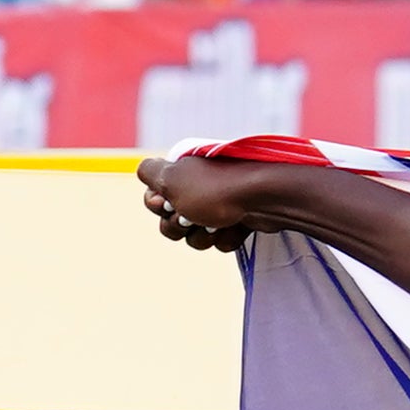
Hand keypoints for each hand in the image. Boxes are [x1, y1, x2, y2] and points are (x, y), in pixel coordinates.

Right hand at [139, 149, 297, 251]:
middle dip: (179, 226)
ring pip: (195, 235)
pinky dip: (227, 236)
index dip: (157, 207)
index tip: (168, 204)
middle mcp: (198, 185)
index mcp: (181, 172)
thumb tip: (143, 170)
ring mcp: (220, 203)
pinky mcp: (239, 219)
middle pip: (171, 222)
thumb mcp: (172, 178)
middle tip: (192, 217)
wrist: (266, 198)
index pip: (152, 199)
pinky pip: (220, 239)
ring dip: (203, 235)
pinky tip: (238, 226)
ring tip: (218, 223)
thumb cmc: (216, 189)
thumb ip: (149, 173)